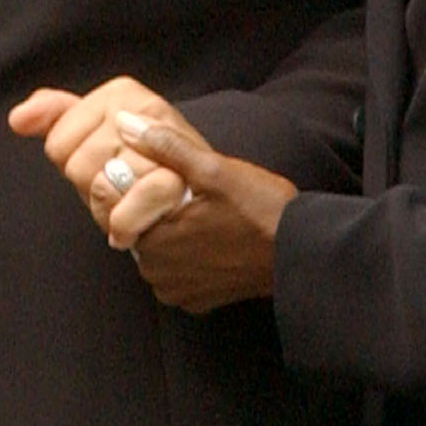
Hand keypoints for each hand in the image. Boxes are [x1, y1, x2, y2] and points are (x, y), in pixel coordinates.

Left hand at [8, 82, 295, 310]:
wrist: (302, 253)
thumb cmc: (261, 210)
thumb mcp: (214, 169)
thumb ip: (165, 147)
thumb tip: (124, 123)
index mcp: (154, 243)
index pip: (122, 211)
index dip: (141, 191)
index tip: (171, 183)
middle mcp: (158, 275)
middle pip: (141, 232)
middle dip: (159, 214)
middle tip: (194, 199)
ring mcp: (179, 293)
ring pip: (160, 254)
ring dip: (174, 237)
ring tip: (207, 218)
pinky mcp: (198, 302)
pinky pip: (179, 274)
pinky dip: (190, 259)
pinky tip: (213, 240)